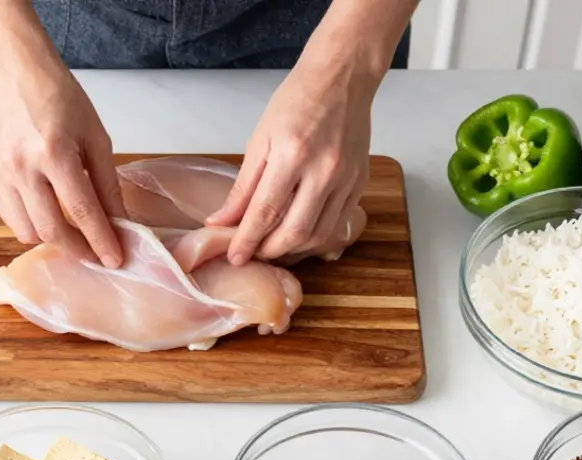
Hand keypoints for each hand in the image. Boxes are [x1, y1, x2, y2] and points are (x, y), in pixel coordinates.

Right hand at [0, 66, 124, 266]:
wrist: (13, 75)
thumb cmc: (59, 100)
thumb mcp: (95, 136)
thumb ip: (107, 183)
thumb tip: (120, 222)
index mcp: (54, 152)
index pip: (82, 211)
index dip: (101, 240)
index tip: (115, 260)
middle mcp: (21, 167)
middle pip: (52, 230)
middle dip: (78, 249)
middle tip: (97, 255)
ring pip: (28, 231)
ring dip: (53, 238)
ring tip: (72, 230)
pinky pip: (10, 218)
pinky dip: (31, 224)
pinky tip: (46, 212)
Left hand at [207, 46, 380, 264]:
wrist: (341, 80)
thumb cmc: (297, 102)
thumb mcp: (260, 140)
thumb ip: (243, 186)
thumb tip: (222, 219)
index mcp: (292, 155)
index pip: (265, 212)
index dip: (247, 241)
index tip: (234, 257)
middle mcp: (323, 171)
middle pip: (294, 232)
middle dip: (270, 251)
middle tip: (253, 253)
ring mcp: (346, 179)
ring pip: (318, 235)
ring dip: (293, 249)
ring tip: (273, 246)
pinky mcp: (359, 183)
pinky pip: (336, 224)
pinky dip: (315, 237)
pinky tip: (298, 234)